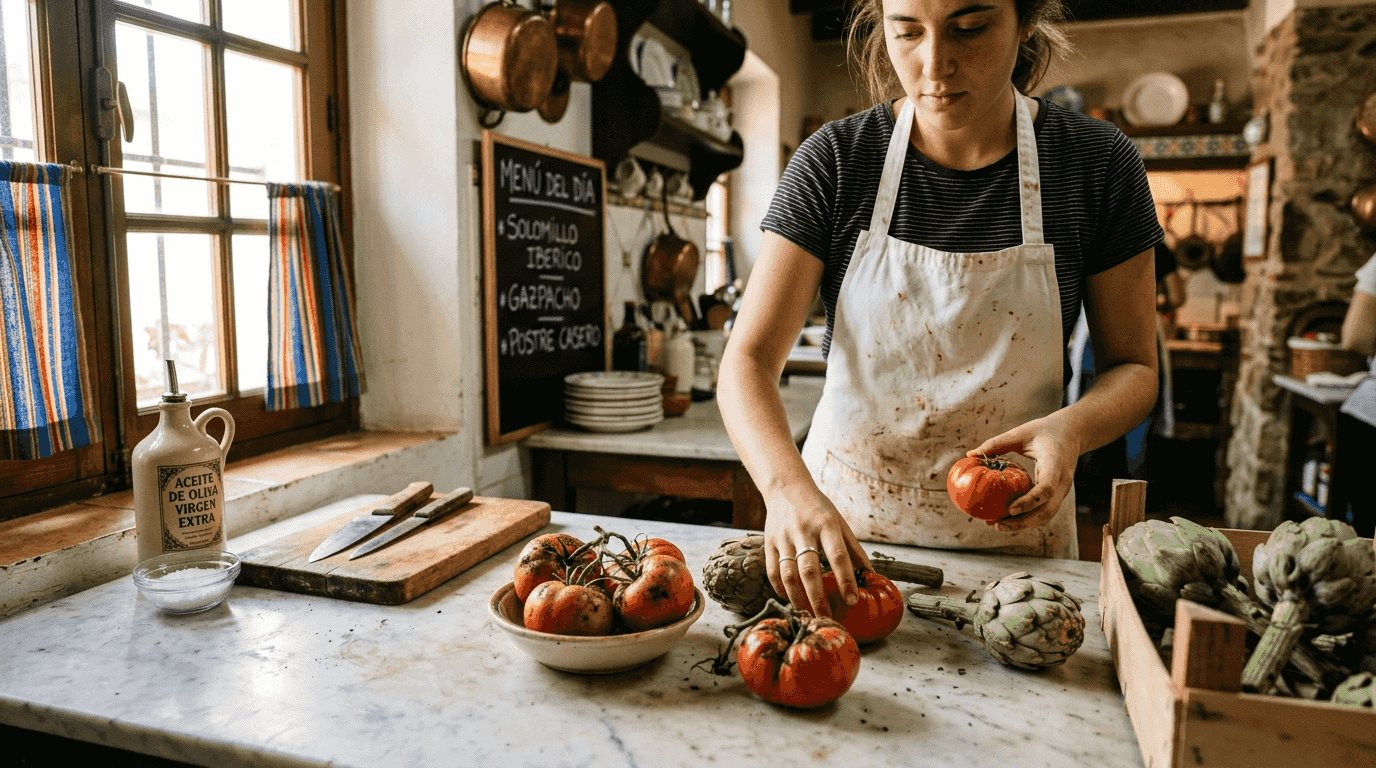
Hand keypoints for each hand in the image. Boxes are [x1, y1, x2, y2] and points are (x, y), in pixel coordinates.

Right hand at [762, 485, 871, 617]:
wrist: (786, 487)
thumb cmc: (817, 508)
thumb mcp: (839, 522)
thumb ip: (853, 549)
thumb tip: (870, 575)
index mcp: (826, 524)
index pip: (837, 555)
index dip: (845, 579)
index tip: (852, 600)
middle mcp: (803, 531)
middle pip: (809, 570)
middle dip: (818, 597)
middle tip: (827, 617)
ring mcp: (783, 537)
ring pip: (788, 574)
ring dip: (798, 598)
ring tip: (808, 614)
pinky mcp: (768, 542)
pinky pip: (772, 571)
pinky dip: (781, 589)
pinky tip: (790, 599)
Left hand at [969, 415, 1078, 532]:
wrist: (1072, 433)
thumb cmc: (1045, 430)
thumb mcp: (1021, 432)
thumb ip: (997, 443)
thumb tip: (970, 454)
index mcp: (1056, 464)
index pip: (1047, 489)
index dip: (1029, 502)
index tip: (1010, 509)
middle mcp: (1062, 482)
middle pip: (1046, 511)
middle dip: (1023, 522)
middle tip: (997, 525)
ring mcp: (1062, 490)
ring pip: (1046, 516)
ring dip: (1023, 524)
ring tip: (997, 525)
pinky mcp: (1057, 494)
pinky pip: (1044, 511)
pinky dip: (1027, 518)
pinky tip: (1007, 519)